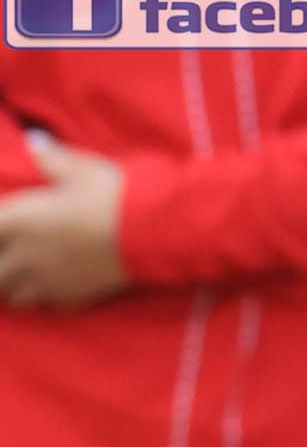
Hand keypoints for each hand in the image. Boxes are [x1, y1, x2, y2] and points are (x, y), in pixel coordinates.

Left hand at [0, 131, 128, 307]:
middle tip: (12, 252)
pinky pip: (47, 305)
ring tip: (27, 273)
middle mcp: (24, 255)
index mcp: (19, 220)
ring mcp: (47, 280)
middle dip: (0, 262)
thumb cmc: (113, 195)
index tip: (5, 225)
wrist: (152, 231)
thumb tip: (33, 141)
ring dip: (15, 284)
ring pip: (14, 295)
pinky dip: (45, 298)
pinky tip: (56, 285)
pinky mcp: (72, 297)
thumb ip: (51, 158)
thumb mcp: (82, 168)